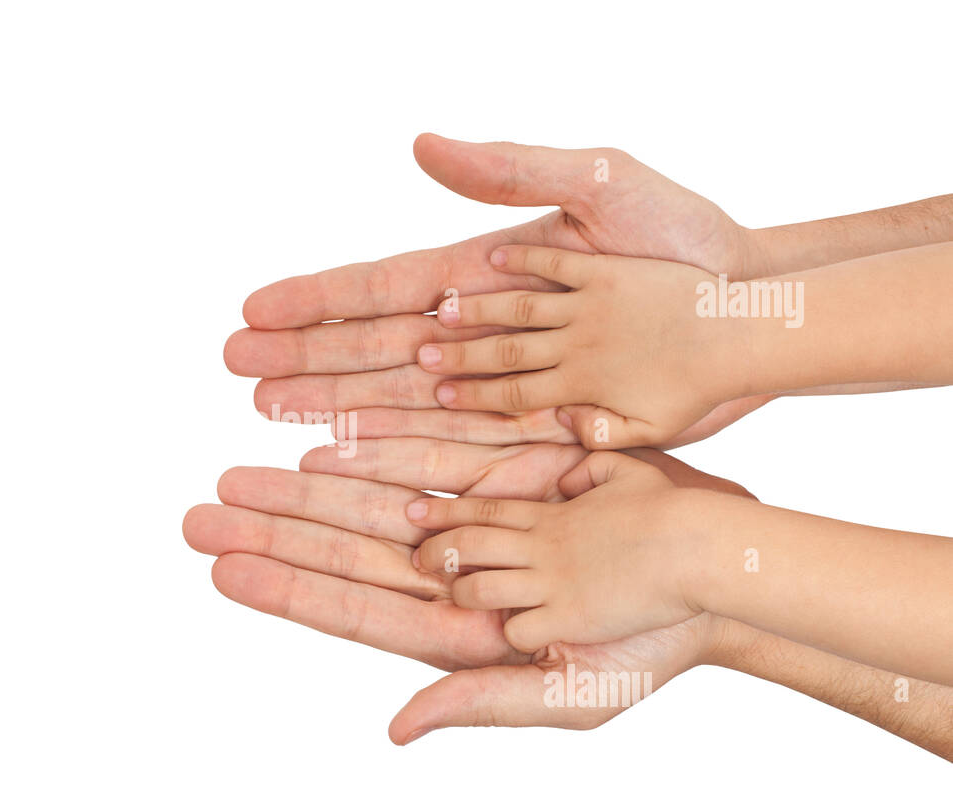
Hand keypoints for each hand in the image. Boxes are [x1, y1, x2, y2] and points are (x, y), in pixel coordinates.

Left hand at [185, 438, 747, 741]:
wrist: (719, 572)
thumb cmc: (655, 649)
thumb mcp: (570, 694)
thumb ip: (477, 703)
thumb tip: (397, 729)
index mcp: (459, 630)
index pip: (351, 607)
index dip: (285, 586)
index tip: (221, 566)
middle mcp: (455, 571)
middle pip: (343, 547)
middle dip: (272, 529)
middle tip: (200, 513)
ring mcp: (476, 519)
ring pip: (371, 496)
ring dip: (305, 483)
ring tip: (240, 471)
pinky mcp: (505, 471)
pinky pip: (429, 451)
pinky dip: (377, 442)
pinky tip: (326, 434)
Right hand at [227, 134, 773, 447]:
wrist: (746, 307)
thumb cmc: (680, 237)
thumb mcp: (599, 184)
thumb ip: (508, 170)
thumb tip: (419, 143)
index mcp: (483, 270)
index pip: (381, 288)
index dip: (315, 301)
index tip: (252, 311)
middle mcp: (480, 330)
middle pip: (373, 349)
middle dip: (304, 358)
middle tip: (236, 372)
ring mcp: (503, 382)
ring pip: (401, 403)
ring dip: (335, 409)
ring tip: (274, 417)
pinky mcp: (538, 427)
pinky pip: (457, 447)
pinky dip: (402, 455)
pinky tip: (355, 461)